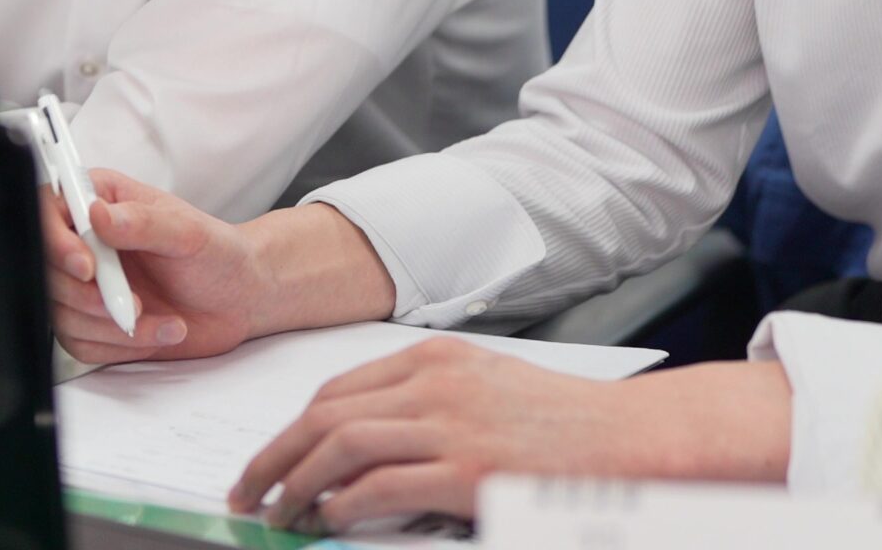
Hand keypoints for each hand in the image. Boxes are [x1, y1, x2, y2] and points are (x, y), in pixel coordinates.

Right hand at [40, 170, 274, 363]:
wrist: (240, 299)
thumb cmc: (218, 254)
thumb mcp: (188, 232)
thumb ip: (143, 223)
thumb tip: (98, 215)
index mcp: (101, 201)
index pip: (49, 212)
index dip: (56, 242)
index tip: (88, 267)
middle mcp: (87, 242)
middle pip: (46, 270)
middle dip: (89, 296)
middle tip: (132, 304)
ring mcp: (87, 284)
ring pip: (62, 313)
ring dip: (113, 326)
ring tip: (160, 319)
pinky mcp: (94, 321)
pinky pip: (81, 343)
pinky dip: (121, 346)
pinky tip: (159, 331)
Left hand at [228, 345, 794, 532]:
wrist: (633, 440)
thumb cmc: (564, 425)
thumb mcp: (487, 391)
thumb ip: (427, 407)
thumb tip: (359, 451)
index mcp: (436, 358)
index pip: (338, 390)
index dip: (292, 429)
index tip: (269, 461)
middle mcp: (435, 382)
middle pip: (325, 413)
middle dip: (275, 456)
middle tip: (249, 493)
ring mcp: (451, 423)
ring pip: (341, 446)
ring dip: (297, 484)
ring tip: (279, 515)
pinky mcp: (469, 468)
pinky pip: (382, 486)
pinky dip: (345, 505)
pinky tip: (330, 521)